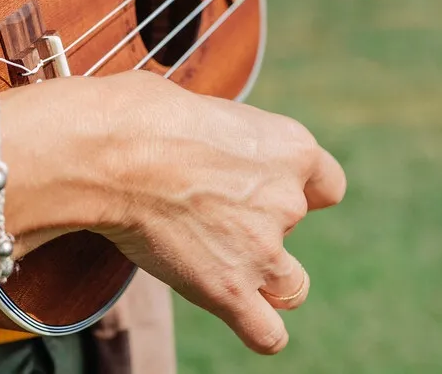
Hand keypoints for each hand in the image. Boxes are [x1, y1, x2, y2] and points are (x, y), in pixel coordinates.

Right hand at [86, 71, 346, 353]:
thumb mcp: (206, 107)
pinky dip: (258, 331)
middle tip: (204, 211)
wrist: (115, 151)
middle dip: (257, 226)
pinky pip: (266, 333)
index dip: (296, 189)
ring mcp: (262, 250)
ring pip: (291, 288)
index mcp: (291, 147)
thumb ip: (224, 137)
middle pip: (292, 228)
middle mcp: (287, 200)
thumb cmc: (144, 116)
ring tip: (217, 262)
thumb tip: (201, 144)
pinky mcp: (231, 290)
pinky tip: (238, 314)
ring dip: (264, 281)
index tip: (258, 186)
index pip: (326, 184)